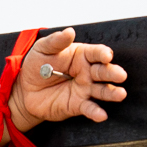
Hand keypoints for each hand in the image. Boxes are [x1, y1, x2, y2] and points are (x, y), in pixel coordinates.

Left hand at [4, 28, 127, 131]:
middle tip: (120, 75)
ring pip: (102, 91)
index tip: (106, 55)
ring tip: (120, 94)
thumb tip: (69, 31)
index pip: (96, 53)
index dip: (103, 53)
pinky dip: (96, 112)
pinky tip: (101, 115)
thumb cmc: (37, 65)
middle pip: (103, 72)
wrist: (26, 90)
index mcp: (82, 55)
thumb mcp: (43, 50)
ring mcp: (85, 90)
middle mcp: (88, 72)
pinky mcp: (78, 105)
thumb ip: (56, 41)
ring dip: (112, 93)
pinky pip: (89, 108)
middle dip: (113, 73)